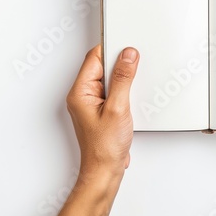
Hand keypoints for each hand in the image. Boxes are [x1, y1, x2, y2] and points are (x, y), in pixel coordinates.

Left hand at [51, 44, 138, 215]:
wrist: (105, 170)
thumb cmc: (104, 147)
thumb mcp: (118, 108)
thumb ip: (123, 79)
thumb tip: (128, 55)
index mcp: (80, 92)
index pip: (94, 58)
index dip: (111, 49)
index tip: (127, 44)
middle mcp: (83, 95)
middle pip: (101, 66)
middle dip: (119, 63)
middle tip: (135, 63)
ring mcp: (92, 103)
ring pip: (108, 79)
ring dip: (123, 78)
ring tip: (133, 84)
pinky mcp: (102, 110)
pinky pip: (113, 91)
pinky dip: (124, 90)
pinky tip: (132, 96)